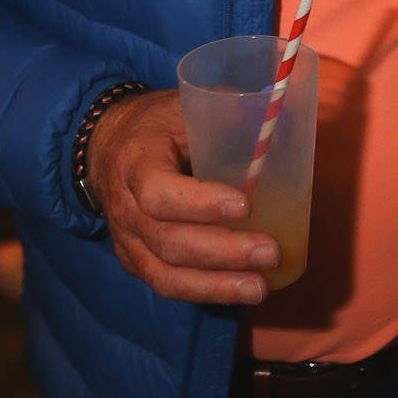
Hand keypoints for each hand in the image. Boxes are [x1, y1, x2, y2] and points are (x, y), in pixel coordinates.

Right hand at [84, 89, 280, 304]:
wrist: (108, 146)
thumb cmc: (160, 124)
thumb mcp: (187, 106)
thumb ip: (229, 113)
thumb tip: (289, 121)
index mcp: (136, 160)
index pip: (158, 191)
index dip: (200, 203)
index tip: (245, 206)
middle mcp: (125, 207)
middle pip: (169, 241)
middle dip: (223, 252)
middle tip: (270, 252)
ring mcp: (127, 240)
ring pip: (166, 274)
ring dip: (217, 285)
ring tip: (260, 287)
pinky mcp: (135, 261)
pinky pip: (168, 285)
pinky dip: (206, 292)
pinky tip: (240, 292)